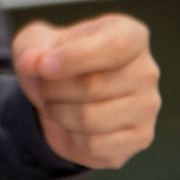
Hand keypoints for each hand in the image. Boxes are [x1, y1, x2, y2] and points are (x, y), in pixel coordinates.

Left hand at [12, 13, 159, 168]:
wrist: (62, 96)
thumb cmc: (56, 62)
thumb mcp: (35, 46)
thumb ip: (32, 49)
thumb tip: (34, 62)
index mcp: (130, 34)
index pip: (115, 47)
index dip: (75, 58)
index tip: (44, 67)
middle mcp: (146, 70)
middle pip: (93, 86)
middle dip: (54, 90)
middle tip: (45, 87)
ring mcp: (148, 106)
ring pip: (91, 118)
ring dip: (59, 114)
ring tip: (57, 105)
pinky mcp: (141, 137)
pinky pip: (96, 145)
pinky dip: (73, 138)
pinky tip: (74, 126)